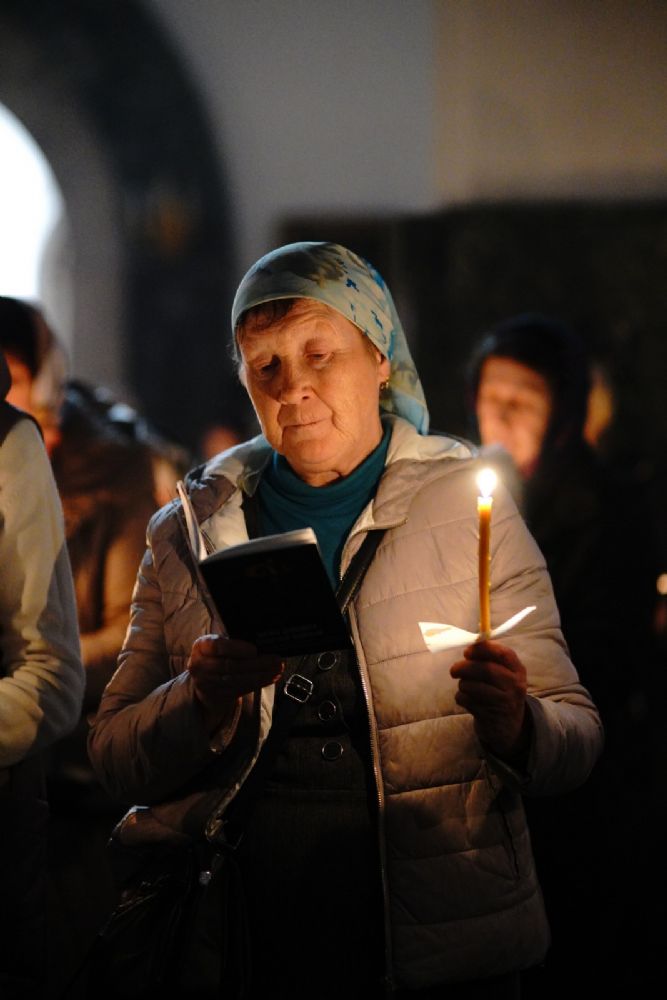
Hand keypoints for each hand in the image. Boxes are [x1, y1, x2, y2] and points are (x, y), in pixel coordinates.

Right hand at [187, 635, 283, 731]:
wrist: (204, 674)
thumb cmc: (217, 652)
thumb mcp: (219, 640)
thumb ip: (234, 639)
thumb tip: (261, 639)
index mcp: (201, 647)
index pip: (217, 647)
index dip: (236, 648)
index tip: (254, 650)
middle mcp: (201, 666)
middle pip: (231, 666)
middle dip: (256, 664)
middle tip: (276, 659)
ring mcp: (208, 683)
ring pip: (237, 680)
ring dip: (261, 675)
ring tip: (278, 668)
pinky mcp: (218, 695)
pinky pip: (241, 689)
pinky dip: (258, 683)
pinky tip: (271, 677)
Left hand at [450, 639, 529, 761]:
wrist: (507, 727)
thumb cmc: (500, 693)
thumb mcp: (503, 675)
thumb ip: (490, 659)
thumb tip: (469, 644)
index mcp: (518, 671)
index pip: (504, 654)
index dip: (483, 649)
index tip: (467, 651)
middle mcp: (515, 685)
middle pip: (486, 669)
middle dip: (465, 667)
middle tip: (454, 670)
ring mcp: (504, 702)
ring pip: (473, 686)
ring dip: (462, 684)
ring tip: (464, 687)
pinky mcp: (490, 715)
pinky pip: (467, 700)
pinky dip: (460, 698)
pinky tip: (466, 700)